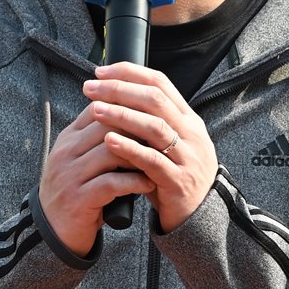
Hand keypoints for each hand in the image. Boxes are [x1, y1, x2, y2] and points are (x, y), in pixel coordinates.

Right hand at [38, 103, 155, 255]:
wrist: (53, 233)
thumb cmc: (76, 194)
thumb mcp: (81, 163)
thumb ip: (99, 143)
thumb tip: (135, 120)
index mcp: (67, 139)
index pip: (98, 109)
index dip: (127, 110)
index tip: (152, 117)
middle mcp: (65, 153)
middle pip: (106, 125)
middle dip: (137, 130)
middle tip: (162, 138)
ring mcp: (69, 175)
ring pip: (110, 152)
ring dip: (139, 156)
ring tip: (158, 161)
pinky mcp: (78, 199)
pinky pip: (112, 183)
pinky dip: (135, 182)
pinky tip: (149, 184)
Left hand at [82, 63, 217, 232]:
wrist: (197, 216)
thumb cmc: (173, 175)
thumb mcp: (168, 143)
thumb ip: (150, 121)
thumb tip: (115, 93)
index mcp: (188, 119)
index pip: (160, 83)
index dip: (129, 73)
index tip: (100, 71)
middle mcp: (191, 133)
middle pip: (155, 100)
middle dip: (119, 90)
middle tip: (90, 88)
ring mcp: (187, 157)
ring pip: (155, 127)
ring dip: (122, 115)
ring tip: (95, 110)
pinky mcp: (178, 181)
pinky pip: (152, 160)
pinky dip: (130, 148)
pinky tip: (110, 141)